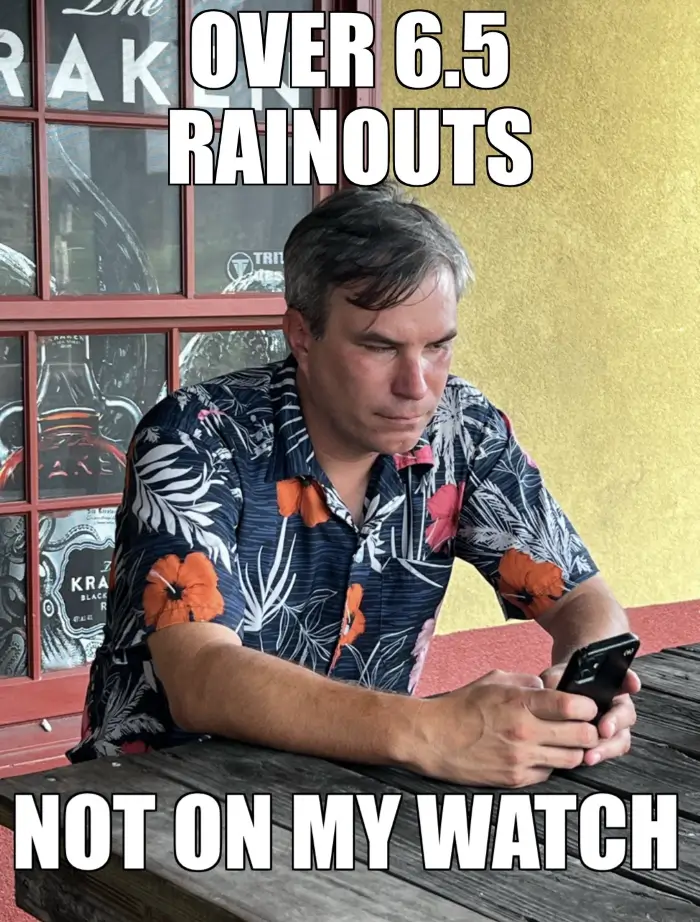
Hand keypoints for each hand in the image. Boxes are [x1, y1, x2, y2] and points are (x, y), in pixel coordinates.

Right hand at [409, 669, 599, 787]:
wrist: (431, 738)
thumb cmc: (460, 707)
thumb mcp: (493, 681)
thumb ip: (527, 682)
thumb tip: (551, 687)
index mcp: (520, 703)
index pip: (575, 707)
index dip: (589, 706)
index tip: (587, 706)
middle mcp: (525, 732)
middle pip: (583, 736)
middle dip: (590, 730)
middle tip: (585, 726)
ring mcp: (522, 758)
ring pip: (573, 759)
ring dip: (574, 749)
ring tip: (565, 741)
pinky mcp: (515, 778)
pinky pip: (549, 773)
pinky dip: (551, 764)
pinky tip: (540, 754)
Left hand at [540, 663, 640, 765]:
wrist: (556, 706)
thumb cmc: (558, 688)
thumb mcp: (555, 678)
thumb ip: (555, 679)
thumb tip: (550, 685)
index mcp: (608, 685)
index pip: (625, 679)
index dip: (630, 681)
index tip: (632, 685)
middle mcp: (615, 705)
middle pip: (626, 713)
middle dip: (616, 722)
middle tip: (604, 731)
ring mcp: (613, 726)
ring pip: (621, 737)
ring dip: (608, 747)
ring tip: (591, 754)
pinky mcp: (606, 743)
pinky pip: (610, 751)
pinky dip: (600, 755)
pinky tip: (587, 758)